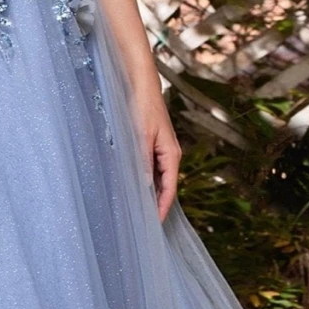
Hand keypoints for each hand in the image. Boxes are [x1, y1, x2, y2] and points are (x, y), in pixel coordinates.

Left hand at [132, 88, 181, 222]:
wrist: (142, 87)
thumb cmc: (143, 108)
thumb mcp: (141, 135)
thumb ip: (143, 160)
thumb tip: (146, 183)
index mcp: (171, 154)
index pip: (170, 188)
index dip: (163, 206)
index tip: (156, 222)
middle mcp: (170, 155)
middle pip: (166, 186)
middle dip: (158, 204)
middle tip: (145, 222)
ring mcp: (162, 151)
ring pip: (159, 178)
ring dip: (151, 193)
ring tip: (140, 210)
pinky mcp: (154, 146)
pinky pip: (153, 169)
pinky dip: (147, 180)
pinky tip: (137, 187)